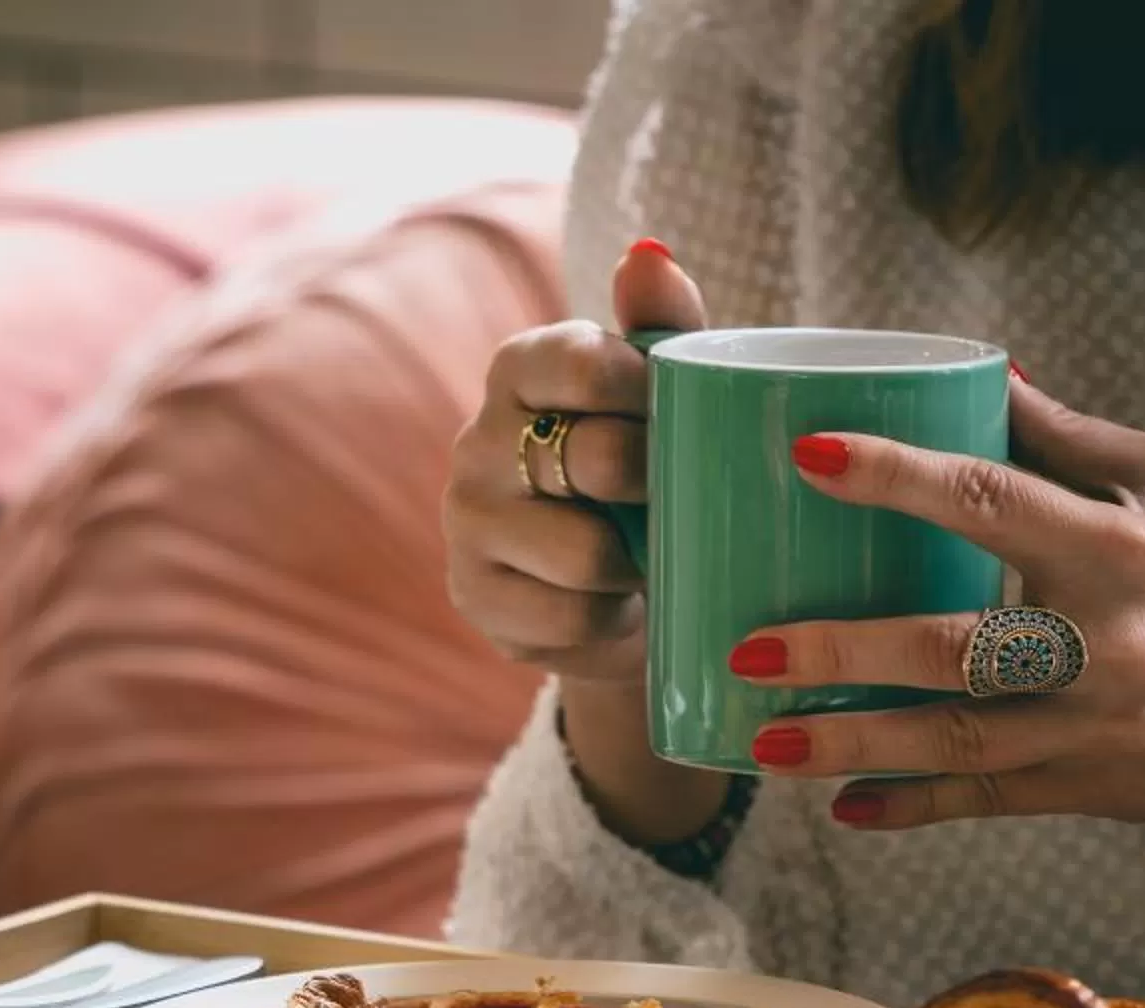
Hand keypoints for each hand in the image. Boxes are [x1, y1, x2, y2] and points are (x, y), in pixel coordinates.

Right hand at [444, 238, 727, 845]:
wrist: (611, 588)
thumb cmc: (645, 470)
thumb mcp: (664, 395)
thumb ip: (661, 325)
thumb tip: (647, 252)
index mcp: (519, 369)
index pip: (578, 361)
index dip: (643, 391)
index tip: (677, 416)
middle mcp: (477, 440)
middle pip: (596, 460)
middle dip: (656, 487)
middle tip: (676, 498)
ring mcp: (467, 523)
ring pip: (583, 553)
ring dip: (635, 564)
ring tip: (646, 557)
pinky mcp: (473, 597)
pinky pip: (565, 617)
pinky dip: (606, 618)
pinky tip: (611, 604)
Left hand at [736, 375, 1144, 923]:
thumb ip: (1067, 437)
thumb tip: (979, 368)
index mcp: (1121, 548)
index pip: (992, 499)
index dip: (897, 477)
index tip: (808, 456)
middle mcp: (1109, 642)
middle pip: (953, 647)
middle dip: (843, 650)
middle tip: (744, 649)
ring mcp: (1097, 726)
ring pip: (953, 740)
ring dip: (851, 745)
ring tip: (759, 744)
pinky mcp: (1092, 789)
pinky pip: (983, 800)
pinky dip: (909, 809)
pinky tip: (841, 809)